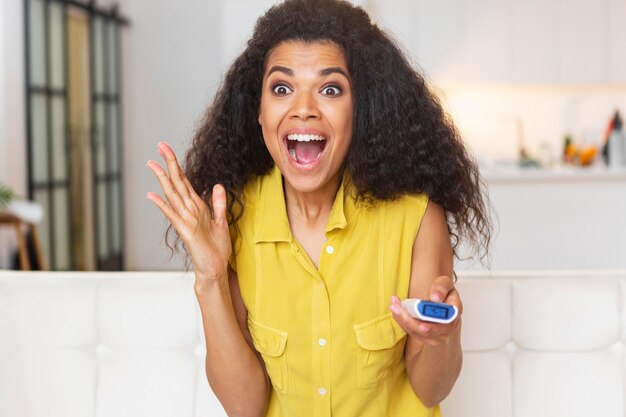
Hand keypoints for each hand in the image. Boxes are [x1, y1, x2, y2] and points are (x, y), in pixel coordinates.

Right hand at [146, 142, 230, 283]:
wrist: (215, 267)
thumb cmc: (216, 248)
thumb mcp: (221, 221)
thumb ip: (218, 204)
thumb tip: (217, 186)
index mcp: (196, 206)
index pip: (184, 181)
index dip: (177, 165)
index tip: (168, 150)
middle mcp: (188, 210)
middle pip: (176, 182)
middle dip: (169, 163)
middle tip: (159, 146)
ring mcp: (185, 219)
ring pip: (172, 194)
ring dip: (162, 179)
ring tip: (152, 164)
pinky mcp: (185, 231)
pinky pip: (173, 215)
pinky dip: (163, 205)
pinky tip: (152, 196)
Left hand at [390, 275, 462, 345]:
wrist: (441, 305)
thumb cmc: (444, 294)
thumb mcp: (445, 284)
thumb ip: (442, 287)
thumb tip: (435, 297)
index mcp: (454, 312)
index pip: (449, 319)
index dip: (436, 324)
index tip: (422, 325)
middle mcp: (447, 327)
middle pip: (429, 331)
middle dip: (411, 320)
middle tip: (397, 308)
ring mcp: (436, 334)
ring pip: (418, 332)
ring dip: (403, 319)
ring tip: (394, 305)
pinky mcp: (424, 336)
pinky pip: (411, 331)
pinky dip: (401, 320)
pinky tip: (395, 309)